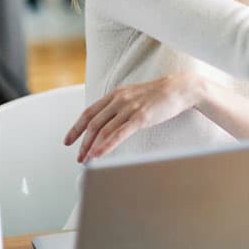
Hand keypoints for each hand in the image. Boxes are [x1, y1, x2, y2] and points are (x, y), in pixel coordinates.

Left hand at [63, 73, 203, 161]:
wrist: (180, 89)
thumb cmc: (160, 94)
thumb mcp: (133, 95)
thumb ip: (119, 105)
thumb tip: (107, 121)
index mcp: (115, 94)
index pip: (88, 112)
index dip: (76, 128)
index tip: (68, 140)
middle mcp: (119, 100)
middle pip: (93, 123)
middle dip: (83, 143)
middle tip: (78, 157)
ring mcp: (130, 108)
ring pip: (103, 130)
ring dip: (92, 147)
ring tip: (87, 160)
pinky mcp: (141, 117)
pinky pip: (119, 134)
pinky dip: (106, 145)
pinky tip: (99, 154)